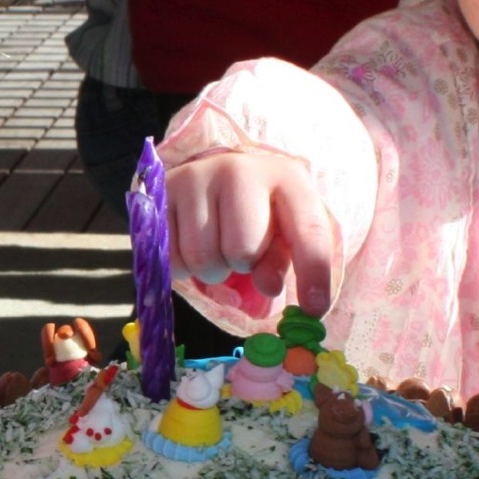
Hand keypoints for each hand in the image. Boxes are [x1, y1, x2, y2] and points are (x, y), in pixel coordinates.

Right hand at [166, 152, 334, 317]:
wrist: (209, 182)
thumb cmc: (257, 214)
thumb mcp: (281, 235)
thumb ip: (281, 263)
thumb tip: (267, 287)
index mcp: (287, 178)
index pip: (308, 230)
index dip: (314, 274)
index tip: (315, 309)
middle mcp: (240, 169)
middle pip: (243, 250)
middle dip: (244, 266)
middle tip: (242, 255)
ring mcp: (197, 177)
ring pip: (204, 258)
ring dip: (212, 270)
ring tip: (216, 247)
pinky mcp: (163, 193)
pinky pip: (172, 258)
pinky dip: (182, 268)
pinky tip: (190, 244)